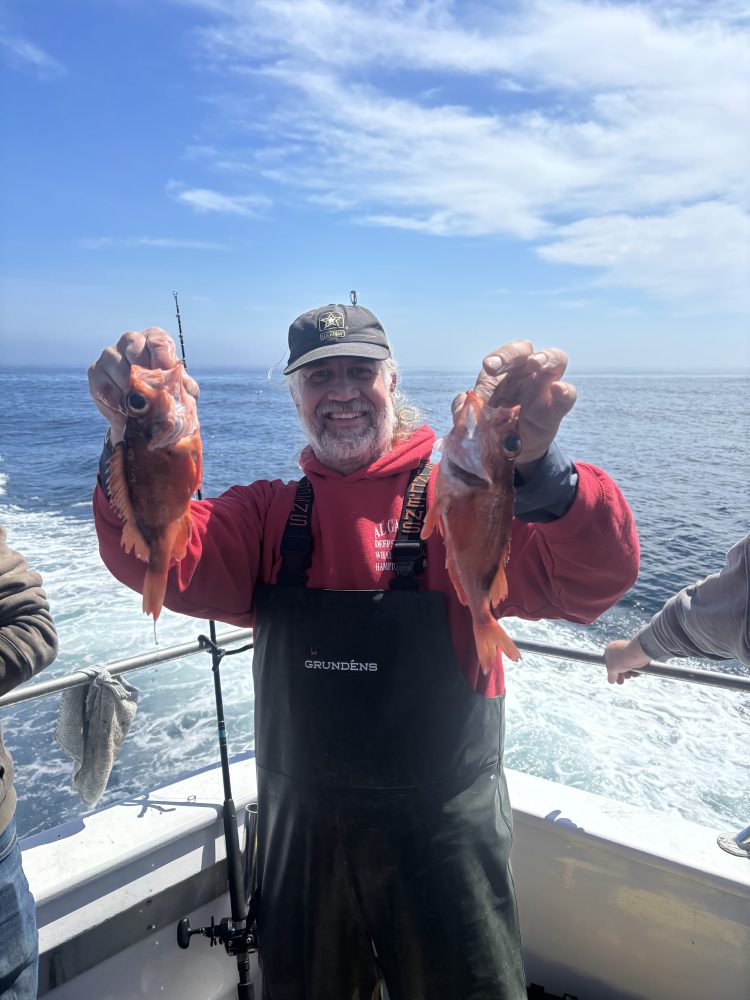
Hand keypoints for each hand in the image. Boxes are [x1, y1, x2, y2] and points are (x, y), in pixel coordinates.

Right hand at [87, 328, 198, 443]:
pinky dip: (114, 402)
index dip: (163, 360)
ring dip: (129, 391)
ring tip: (140, 408)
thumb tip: (179, 387)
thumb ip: (185, 387)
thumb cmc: (167, 393)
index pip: (159, 341)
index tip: (165, 377)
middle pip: (135, 350)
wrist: (142, 413)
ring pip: (117, 367)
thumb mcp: (183, 390)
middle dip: (144, 377)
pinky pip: (103, 386)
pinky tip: (124, 411)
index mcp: (155, 339)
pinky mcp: (95, 371)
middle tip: (151, 397)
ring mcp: (110, 353)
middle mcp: (131, 340)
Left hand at [453, 340, 576, 474]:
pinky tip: (558, 389)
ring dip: (547, 357)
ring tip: (537, 363)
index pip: (504, 355)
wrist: (508, 454)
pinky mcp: (556, 409)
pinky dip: (566, 391)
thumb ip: (464, 410)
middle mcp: (526, 374)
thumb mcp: (473, 419)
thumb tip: (463, 401)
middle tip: (503, 365)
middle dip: (513, 353)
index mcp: (504, 373)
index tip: (488, 367)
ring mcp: (544, 388)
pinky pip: (567, 395)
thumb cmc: (491, 427)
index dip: (499, 356)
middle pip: (526, 350)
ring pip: (556, 360)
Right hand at [604, 638, 649, 683]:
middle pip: (618, 665)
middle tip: (621, 682)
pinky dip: (635, 671)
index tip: (613, 678)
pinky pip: (634, 665)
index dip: (611, 671)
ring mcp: (628, 652)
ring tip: (628, 676)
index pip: (608, 662)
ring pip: (627, 666)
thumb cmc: (622, 658)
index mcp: (610, 649)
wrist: (638, 653)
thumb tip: (611, 681)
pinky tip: (635, 673)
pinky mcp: (637, 655)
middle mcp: (619, 649)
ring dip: (627, 674)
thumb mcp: (612, 669)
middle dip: (620, 675)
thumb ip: (611, 676)